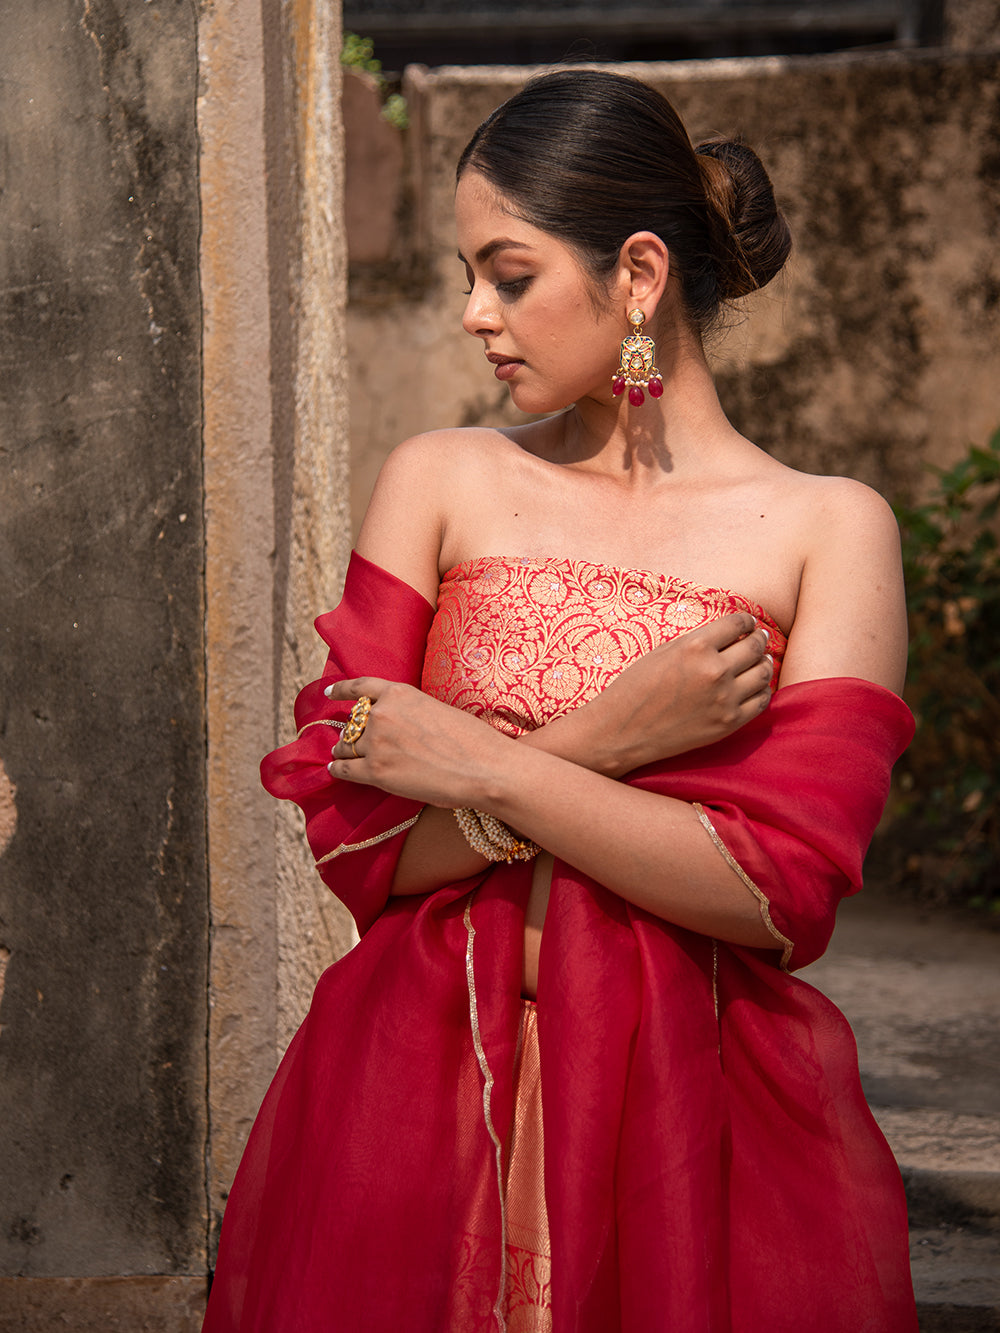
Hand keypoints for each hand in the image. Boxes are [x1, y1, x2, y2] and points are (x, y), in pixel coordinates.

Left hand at [326, 677, 508, 807]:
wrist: (484, 767)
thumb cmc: (472, 740)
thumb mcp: (437, 709)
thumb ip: (410, 712)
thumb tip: (397, 726)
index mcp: (400, 693)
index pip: (362, 687)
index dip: (342, 691)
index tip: (330, 694)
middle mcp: (383, 715)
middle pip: (354, 723)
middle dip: (352, 732)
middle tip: (350, 740)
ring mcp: (377, 743)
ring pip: (346, 745)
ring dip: (344, 750)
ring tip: (342, 755)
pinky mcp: (376, 772)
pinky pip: (345, 768)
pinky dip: (338, 769)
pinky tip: (335, 769)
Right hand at [576, 613, 772, 775]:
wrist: (623, 731)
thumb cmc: (636, 687)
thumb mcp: (663, 652)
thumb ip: (698, 641)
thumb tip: (731, 634)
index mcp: (695, 647)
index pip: (737, 624)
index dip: (746, 621)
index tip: (748, 622)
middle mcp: (715, 670)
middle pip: (754, 646)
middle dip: (759, 639)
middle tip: (759, 638)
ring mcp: (724, 699)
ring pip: (763, 673)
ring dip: (763, 663)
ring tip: (760, 660)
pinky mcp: (729, 723)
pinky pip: (762, 701)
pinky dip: (762, 690)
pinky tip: (755, 686)